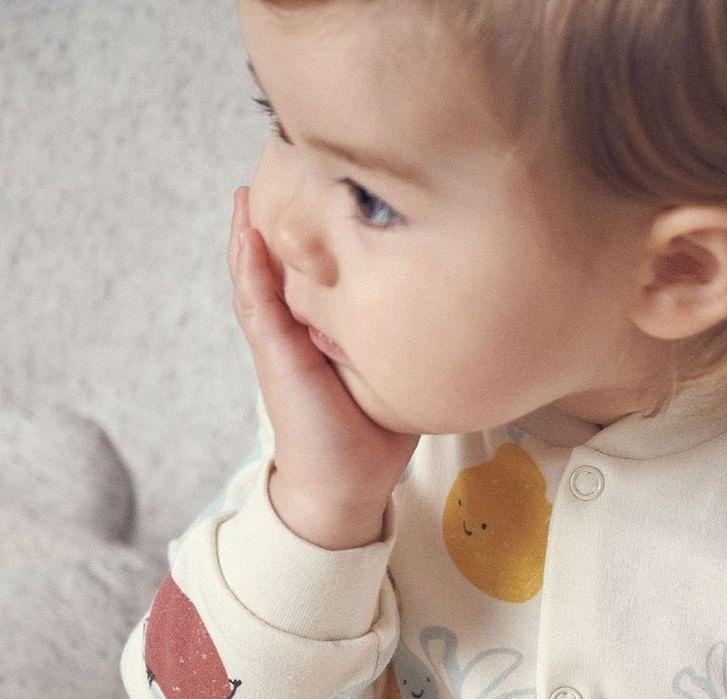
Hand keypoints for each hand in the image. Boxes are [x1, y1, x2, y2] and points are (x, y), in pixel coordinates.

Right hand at [227, 186, 418, 546]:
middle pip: (284, 260)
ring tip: (253, 185)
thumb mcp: (399, 372)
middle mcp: (297, 327)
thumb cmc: (373, 437)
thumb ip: (411, 339)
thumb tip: (458, 308)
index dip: (320, 229)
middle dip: (282, 216)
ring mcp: (280, 339)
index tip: (332, 186)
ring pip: (260, 271)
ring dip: (253, 229)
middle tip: (279, 166)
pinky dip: (249, 263)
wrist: (347, 485)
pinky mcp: (273, 354)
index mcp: (322, 329)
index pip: (318, 268)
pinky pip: (256, 300)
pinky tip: (248, 230)